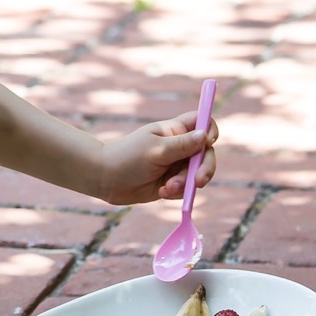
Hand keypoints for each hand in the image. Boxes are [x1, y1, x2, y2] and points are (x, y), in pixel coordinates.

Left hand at [99, 112, 217, 205]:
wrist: (105, 179)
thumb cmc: (127, 157)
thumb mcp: (156, 150)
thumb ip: (182, 145)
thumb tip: (205, 134)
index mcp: (175, 130)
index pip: (202, 123)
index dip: (210, 130)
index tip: (208, 142)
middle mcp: (179, 147)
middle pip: (206, 153)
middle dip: (204, 168)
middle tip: (198, 182)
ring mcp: (176, 165)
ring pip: (197, 174)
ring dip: (185, 183)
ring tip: (166, 188)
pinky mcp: (172, 183)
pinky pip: (186, 189)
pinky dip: (177, 192)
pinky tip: (161, 192)